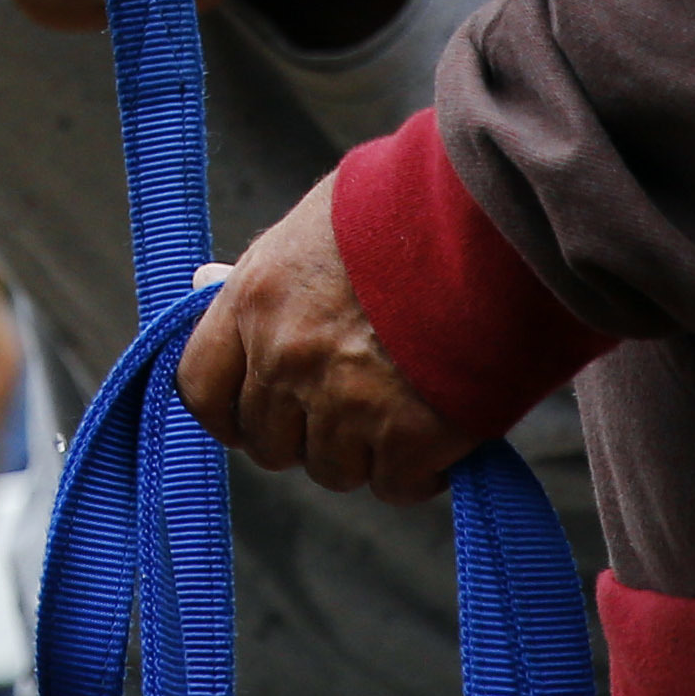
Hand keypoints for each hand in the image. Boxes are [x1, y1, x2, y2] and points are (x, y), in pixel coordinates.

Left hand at [173, 192, 477, 501]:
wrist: (494, 223)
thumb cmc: (406, 209)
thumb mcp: (314, 223)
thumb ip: (265, 270)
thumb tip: (207, 280)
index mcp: (255, 298)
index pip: (201, 390)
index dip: (231, 412)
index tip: (258, 412)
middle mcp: (286, 357)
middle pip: (269, 443)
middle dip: (304, 433)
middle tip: (349, 404)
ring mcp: (344, 402)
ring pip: (333, 469)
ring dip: (364, 452)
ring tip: (401, 405)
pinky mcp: (408, 436)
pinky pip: (395, 485)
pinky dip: (417, 472)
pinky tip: (437, 434)